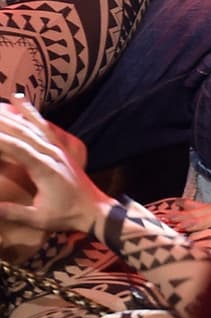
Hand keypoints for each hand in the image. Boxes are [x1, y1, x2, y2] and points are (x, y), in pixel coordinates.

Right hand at [0, 95, 108, 235]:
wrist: (93, 209)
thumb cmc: (66, 215)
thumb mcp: (39, 218)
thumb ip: (14, 212)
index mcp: (44, 169)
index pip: (19, 148)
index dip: (1, 139)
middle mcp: (51, 153)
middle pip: (25, 132)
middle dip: (6, 121)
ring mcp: (56, 149)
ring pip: (35, 126)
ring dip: (20, 112)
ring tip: (7, 99)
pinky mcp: (60, 148)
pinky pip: (45, 127)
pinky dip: (34, 114)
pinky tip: (24, 104)